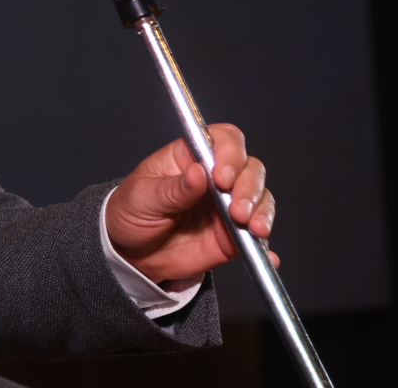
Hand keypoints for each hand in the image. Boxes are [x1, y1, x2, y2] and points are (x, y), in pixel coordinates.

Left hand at [105, 123, 277, 285]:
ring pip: (260, 199)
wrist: (130, 253)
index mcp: (190, 156)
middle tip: (237, 211)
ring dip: (262, 212)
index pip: (222, 140)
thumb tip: (199, 172)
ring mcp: (227, 206)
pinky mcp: (233, 235)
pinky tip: (267, 255)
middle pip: (250, 168)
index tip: (222, 177)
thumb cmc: (132, 213)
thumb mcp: (143, 197)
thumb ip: (173, 188)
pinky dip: (265, 246)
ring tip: (253, 229)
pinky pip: (257, 238)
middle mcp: (215, 178)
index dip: (230, 153)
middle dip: (249, 187)